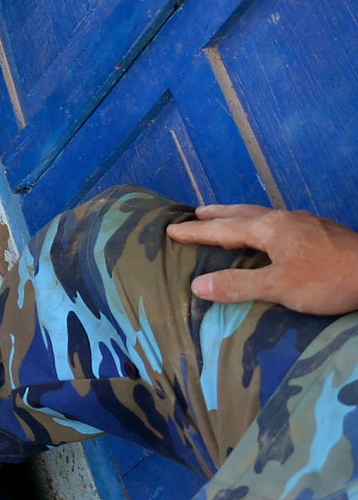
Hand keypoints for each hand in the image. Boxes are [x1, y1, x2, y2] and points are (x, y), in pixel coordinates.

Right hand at [166, 205, 357, 315]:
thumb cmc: (328, 279)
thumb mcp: (279, 287)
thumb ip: (238, 285)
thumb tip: (197, 285)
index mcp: (269, 228)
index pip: (223, 229)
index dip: (196, 232)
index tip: (171, 230)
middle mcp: (285, 219)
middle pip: (243, 213)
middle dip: (218, 214)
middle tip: (197, 212)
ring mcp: (307, 224)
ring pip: (265, 216)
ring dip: (242, 217)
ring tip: (230, 219)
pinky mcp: (324, 233)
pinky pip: (282, 224)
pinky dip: (264, 226)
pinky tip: (274, 236)